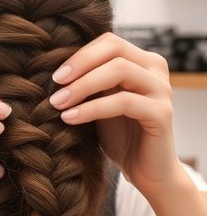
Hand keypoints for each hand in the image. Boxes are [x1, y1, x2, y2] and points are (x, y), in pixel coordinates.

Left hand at [48, 31, 179, 200]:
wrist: (146, 173)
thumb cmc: (121, 137)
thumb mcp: (100, 104)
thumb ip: (88, 84)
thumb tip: (53, 71)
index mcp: (143, 62)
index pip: (109, 42)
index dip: (80, 55)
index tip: (55, 76)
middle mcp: (156, 69)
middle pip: (114, 50)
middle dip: (79, 66)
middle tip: (54, 86)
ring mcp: (162, 90)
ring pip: (119, 71)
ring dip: (83, 86)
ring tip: (58, 103)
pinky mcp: (162, 114)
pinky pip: (123, 102)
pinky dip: (92, 108)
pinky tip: (70, 118)